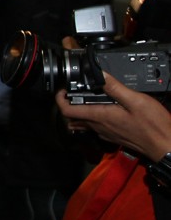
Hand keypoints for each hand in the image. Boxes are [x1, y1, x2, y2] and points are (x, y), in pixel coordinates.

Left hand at [56, 72, 170, 162]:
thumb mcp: (136, 100)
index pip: (67, 111)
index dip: (60, 100)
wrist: (164, 145)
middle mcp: (98, 126)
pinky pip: (94, 127)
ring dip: (79, 111)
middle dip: (68, 104)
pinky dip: (91, 117)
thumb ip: (116, 88)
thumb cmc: (153, 126)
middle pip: (72, 117)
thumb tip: (100, 75)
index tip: (63, 90)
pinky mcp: (112, 136)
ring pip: (82, 123)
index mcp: (100, 116)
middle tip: (73, 92)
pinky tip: (102, 109)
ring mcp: (104, 132)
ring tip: (85, 98)